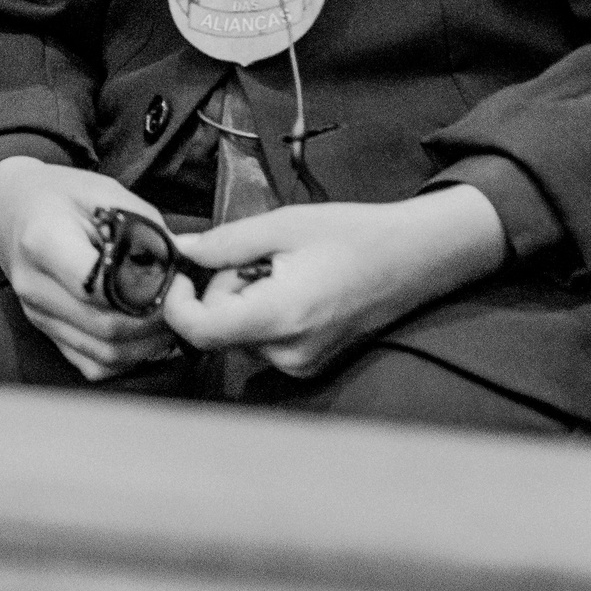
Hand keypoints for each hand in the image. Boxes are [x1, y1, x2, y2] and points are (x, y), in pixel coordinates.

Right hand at [0, 156, 182, 380]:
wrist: (11, 206)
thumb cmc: (60, 195)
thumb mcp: (104, 191)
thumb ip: (144, 228)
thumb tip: (181, 267)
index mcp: (44, 240)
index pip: (98, 285)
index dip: (145, 291)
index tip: (174, 280)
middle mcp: (35, 285)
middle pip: (106, 326)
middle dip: (155, 323)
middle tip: (182, 303)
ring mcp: (38, 314)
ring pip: (103, 353)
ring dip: (146, 345)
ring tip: (168, 320)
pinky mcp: (46, 332)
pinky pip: (93, 365)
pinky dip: (126, 359)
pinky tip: (142, 335)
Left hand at [164, 186, 507, 377]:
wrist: (412, 258)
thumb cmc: (353, 236)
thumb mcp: (282, 225)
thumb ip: (225, 242)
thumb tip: (180, 250)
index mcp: (280, 317)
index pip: (201, 332)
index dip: (177, 304)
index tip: (181, 276)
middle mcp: (287, 353)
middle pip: (218, 325)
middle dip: (223, 287)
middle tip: (261, 256)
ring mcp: (299, 365)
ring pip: (237, 331)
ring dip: (244, 298)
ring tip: (283, 270)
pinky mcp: (307, 365)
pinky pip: (261, 338)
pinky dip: (262, 311)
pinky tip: (294, 287)